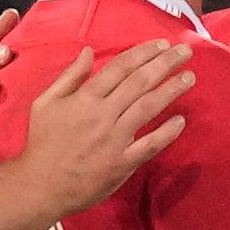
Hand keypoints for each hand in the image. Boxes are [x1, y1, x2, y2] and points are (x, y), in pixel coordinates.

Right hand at [4, 43, 193, 220]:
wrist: (40, 185)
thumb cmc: (42, 142)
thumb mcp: (45, 103)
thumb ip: (69, 76)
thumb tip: (88, 51)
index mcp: (85, 98)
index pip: (120, 67)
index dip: (144, 53)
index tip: (162, 44)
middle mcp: (103, 115)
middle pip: (140, 82)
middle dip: (165, 63)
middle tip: (185, 51)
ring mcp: (114, 139)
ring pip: (148, 108)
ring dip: (171, 90)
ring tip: (189, 77)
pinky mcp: (122, 163)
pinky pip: (150, 145)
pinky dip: (167, 133)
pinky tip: (181, 120)